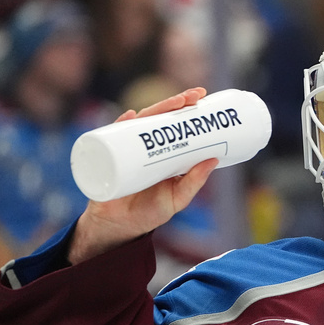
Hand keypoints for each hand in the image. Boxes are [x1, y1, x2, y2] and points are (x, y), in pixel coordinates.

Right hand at [68, 87, 218, 264]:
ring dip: (155, 109)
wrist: (120, 228)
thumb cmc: (150, 212)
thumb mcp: (177, 198)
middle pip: (159, 118)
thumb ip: (194, 182)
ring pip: (140, 123)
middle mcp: (145, 146)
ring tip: (173, 103)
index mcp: (162, 152)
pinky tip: (129, 118)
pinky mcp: (109, 158)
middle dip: (175, 103)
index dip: (185, 108)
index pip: (174, 124)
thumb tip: (214, 159)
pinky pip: (111, 138)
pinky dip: (119, 126)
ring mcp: (127, 150)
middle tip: (193, 96)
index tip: (202, 97)